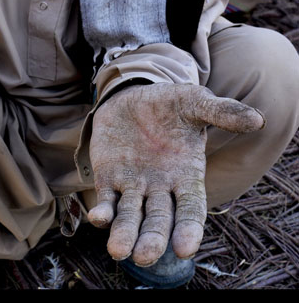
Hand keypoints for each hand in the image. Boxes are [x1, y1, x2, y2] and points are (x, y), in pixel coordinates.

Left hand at [88, 83, 264, 265]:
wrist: (133, 98)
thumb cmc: (169, 104)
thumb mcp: (195, 103)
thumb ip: (221, 112)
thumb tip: (257, 119)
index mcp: (186, 176)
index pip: (190, 208)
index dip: (188, 229)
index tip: (185, 248)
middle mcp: (159, 187)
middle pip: (158, 220)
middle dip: (152, 239)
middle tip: (144, 256)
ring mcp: (133, 185)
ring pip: (129, 216)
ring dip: (124, 234)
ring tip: (118, 250)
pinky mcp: (108, 178)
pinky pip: (106, 199)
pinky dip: (102, 211)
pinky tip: (98, 218)